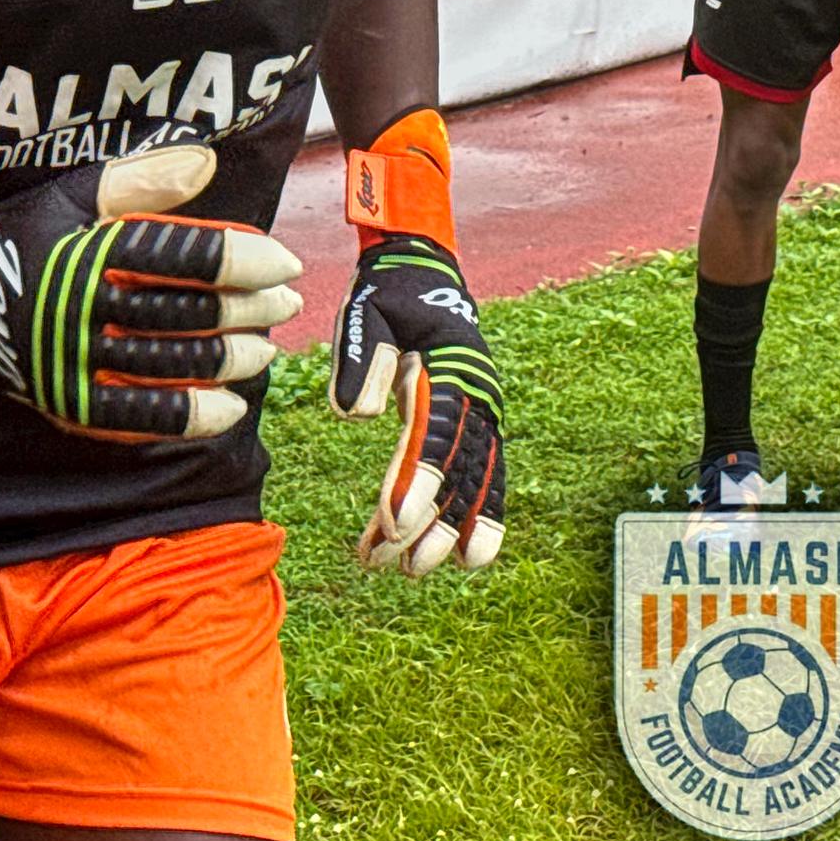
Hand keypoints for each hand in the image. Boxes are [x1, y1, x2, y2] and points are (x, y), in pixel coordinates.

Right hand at [0, 145, 302, 439]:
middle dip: (246, 311)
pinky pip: (134, 417)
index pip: (181, 257)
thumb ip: (142, 180)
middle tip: (287, 304)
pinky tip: (227, 410)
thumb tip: (209, 163)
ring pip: (165, 365)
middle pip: (182, 313)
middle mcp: (80, 308)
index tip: (282, 261)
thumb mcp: (73, 196)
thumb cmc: (20, 236)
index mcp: (88, 251)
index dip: (240, 260)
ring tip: (264, 351)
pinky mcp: (63, 400)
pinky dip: (185, 416)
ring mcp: (71, 360)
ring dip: (225, 362)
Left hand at [330, 238, 505, 574]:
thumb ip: (359, 358)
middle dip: (431, 522)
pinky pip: (485, 475)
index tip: (394, 523)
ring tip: (413, 572)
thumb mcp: (365, 311)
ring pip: (475, 480)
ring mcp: (481, 410)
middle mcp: (476, 394)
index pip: (436, 434)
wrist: (422, 268)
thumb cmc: (388, 294)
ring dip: (449, 529)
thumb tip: (354, 411)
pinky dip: (479, 515)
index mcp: (449, 366)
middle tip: (395, 565)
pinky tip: (462, 557)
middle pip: (461, 468)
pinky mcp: (474, 422)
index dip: (418, 481)